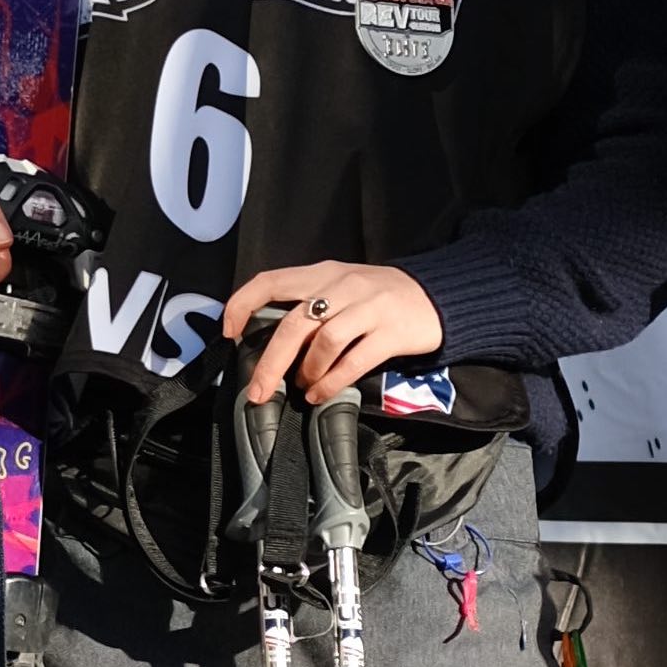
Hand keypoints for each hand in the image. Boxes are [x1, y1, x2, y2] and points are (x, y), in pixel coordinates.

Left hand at [226, 260, 444, 402]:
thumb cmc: (380, 296)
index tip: (229, 332)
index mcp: (323, 273)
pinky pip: (354, 361)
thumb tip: (270, 341)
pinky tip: (321, 393)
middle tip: (257, 390)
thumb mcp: (341, 286)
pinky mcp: (391, 333)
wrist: (437, 296)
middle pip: (294, 323)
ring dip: (306, 371)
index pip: (271, 280)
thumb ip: (309, 303)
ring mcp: (369, 309)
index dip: (243, 304)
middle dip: (270, 362)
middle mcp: (343, 287)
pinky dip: (331, 382)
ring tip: (303, 386)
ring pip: (323, 342)